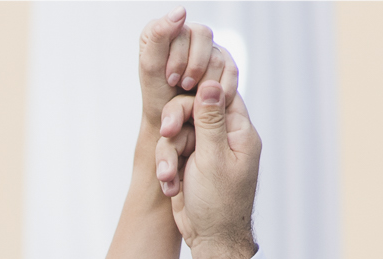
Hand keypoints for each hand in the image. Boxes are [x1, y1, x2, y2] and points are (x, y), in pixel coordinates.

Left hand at [136, 8, 220, 124]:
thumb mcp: (151, 67)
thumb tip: (180, 10)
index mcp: (165, 31)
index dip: (178, 55)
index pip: (180, 28)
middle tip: (183, 86)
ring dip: (206, 79)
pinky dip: (220, 87)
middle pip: (203, 35)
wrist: (175, 123)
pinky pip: (231, 69)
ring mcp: (207, 48)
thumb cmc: (158, 95)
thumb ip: (158, 36)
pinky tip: (208, 98)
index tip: (170, 78)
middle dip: (193, 65)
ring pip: (217, 53)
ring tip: (193, 94)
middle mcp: (188, 34)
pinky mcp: (224, 63)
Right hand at [148, 39, 234, 194]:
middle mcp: (222, 137)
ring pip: (175, 134)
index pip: (219, 95)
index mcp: (238, 132)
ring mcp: (203, 151)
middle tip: (165, 133)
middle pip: (191, 111)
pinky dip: (167, 170)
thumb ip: (210, 120)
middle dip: (175, 124)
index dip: (198, 94)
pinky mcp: (187, 165)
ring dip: (167, 156)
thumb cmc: (219, 203)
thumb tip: (211, 85)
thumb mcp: (213, 158)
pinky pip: (169, 154)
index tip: (182, 100)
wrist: (210, 239)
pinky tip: (171, 188)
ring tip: (168, 178)